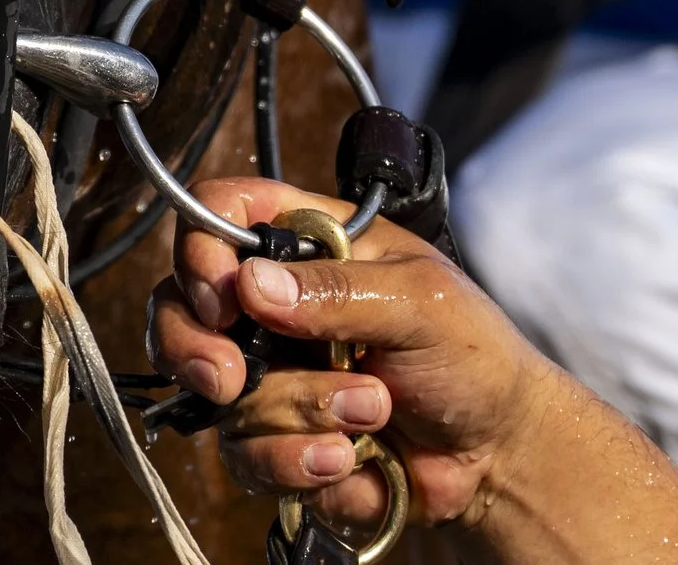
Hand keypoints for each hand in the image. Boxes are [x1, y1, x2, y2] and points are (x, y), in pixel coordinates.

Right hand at [148, 179, 537, 529]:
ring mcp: (269, 375)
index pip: (218, 215)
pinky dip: (299, 462)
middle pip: (180, 309)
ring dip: (298, 411)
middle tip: (229, 377)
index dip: (201, 249)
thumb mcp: (422, 301)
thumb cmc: (473, 355)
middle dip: (195, 349)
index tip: (222, 297)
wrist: (497, 455)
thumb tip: (254, 285)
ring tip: (372, 412)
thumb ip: (339, 290)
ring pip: (223, 395)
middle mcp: (273, 305)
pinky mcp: (275, 440)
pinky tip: (350, 457)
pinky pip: (247, 456)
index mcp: (306, 244)